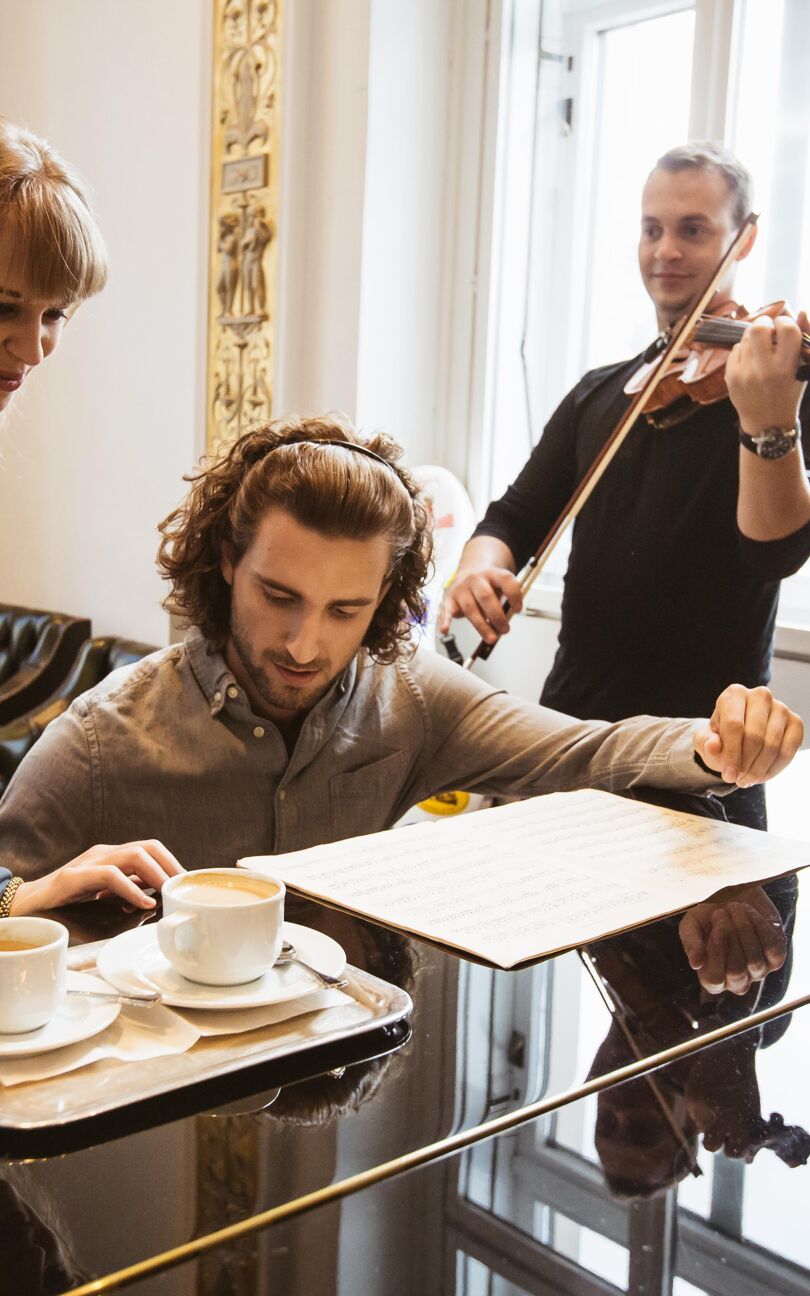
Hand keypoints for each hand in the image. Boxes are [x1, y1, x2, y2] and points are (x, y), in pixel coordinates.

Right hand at [9, 841, 183, 913]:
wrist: (26, 906)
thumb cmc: (67, 904)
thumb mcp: (104, 897)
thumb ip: (129, 894)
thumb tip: (160, 900)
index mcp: (113, 857)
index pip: (152, 850)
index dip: (174, 864)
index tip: (190, 885)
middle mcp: (104, 854)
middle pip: (149, 847)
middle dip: (172, 866)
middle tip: (185, 890)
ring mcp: (90, 863)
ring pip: (134, 855)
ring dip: (157, 874)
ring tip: (169, 894)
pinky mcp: (74, 877)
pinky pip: (110, 875)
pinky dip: (132, 888)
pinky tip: (144, 904)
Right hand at [438, 567, 523, 642]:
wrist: (468, 572)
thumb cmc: (488, 586)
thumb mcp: (499, 587)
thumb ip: (505, 602)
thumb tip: (505, 624)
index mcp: (492, 574)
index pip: (505, 580)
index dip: (514, 595)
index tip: (518, 609)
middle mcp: (475, 579)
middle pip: (486, 596)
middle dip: (497, 616)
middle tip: (504, 630)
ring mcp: (461, 588)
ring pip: (470, 608)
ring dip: (482, 626)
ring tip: (492, 638)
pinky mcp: (449, 599)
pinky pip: (446, 611)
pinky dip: (445, 621)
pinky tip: (445, 630)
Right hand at [679, 884, 785, 994]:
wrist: (733, 899)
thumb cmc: (708, 917)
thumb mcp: (691, 925)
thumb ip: (690, 943)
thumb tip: (695, 964)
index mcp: (712, 978)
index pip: (714, 980)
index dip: (715, 953)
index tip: (715, 927)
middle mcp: (736, 981)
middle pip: (736, 971)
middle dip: (729, 937)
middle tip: (721, 912)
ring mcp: (758, 973)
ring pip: (754, 961)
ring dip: (744, 928)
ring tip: (735, 907)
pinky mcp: (775, 960)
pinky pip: (772, 949)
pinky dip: (760, 926)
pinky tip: (750, 912)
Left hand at [694, 683, 802, 786]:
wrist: (738, 737)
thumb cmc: (720, 737)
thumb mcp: (705, 741)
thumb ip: (706, 743)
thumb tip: (712, 746)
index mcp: (734, 694)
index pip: (734, 725)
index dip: (731, 754)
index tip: (728, 776)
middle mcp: (760, 695)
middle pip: (755, 736)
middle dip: (745, 764)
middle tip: (736, 780)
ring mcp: (781, 708)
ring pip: (772, 746)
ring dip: (758, 770)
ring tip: (746, 779)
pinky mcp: (795, 722)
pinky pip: (788, 751)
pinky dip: (773, 769)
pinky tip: (761, 776)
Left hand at [726, 312, 806, 435]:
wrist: (767, 423)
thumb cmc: (789, 391)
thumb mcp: (803, 368)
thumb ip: (805, 338)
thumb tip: (802, 311)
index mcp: (787, 368)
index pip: (787, 329)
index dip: (786, 322)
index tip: (785, 328)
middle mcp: (765, 371)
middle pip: (758, 328)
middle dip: (764, 324)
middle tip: (769, 331)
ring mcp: (745, 374)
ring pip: (745, 337)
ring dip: (754, 337)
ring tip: (761, 349)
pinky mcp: (731, 377)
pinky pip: (735, 349)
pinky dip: (744, 350)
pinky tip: (751, 362)